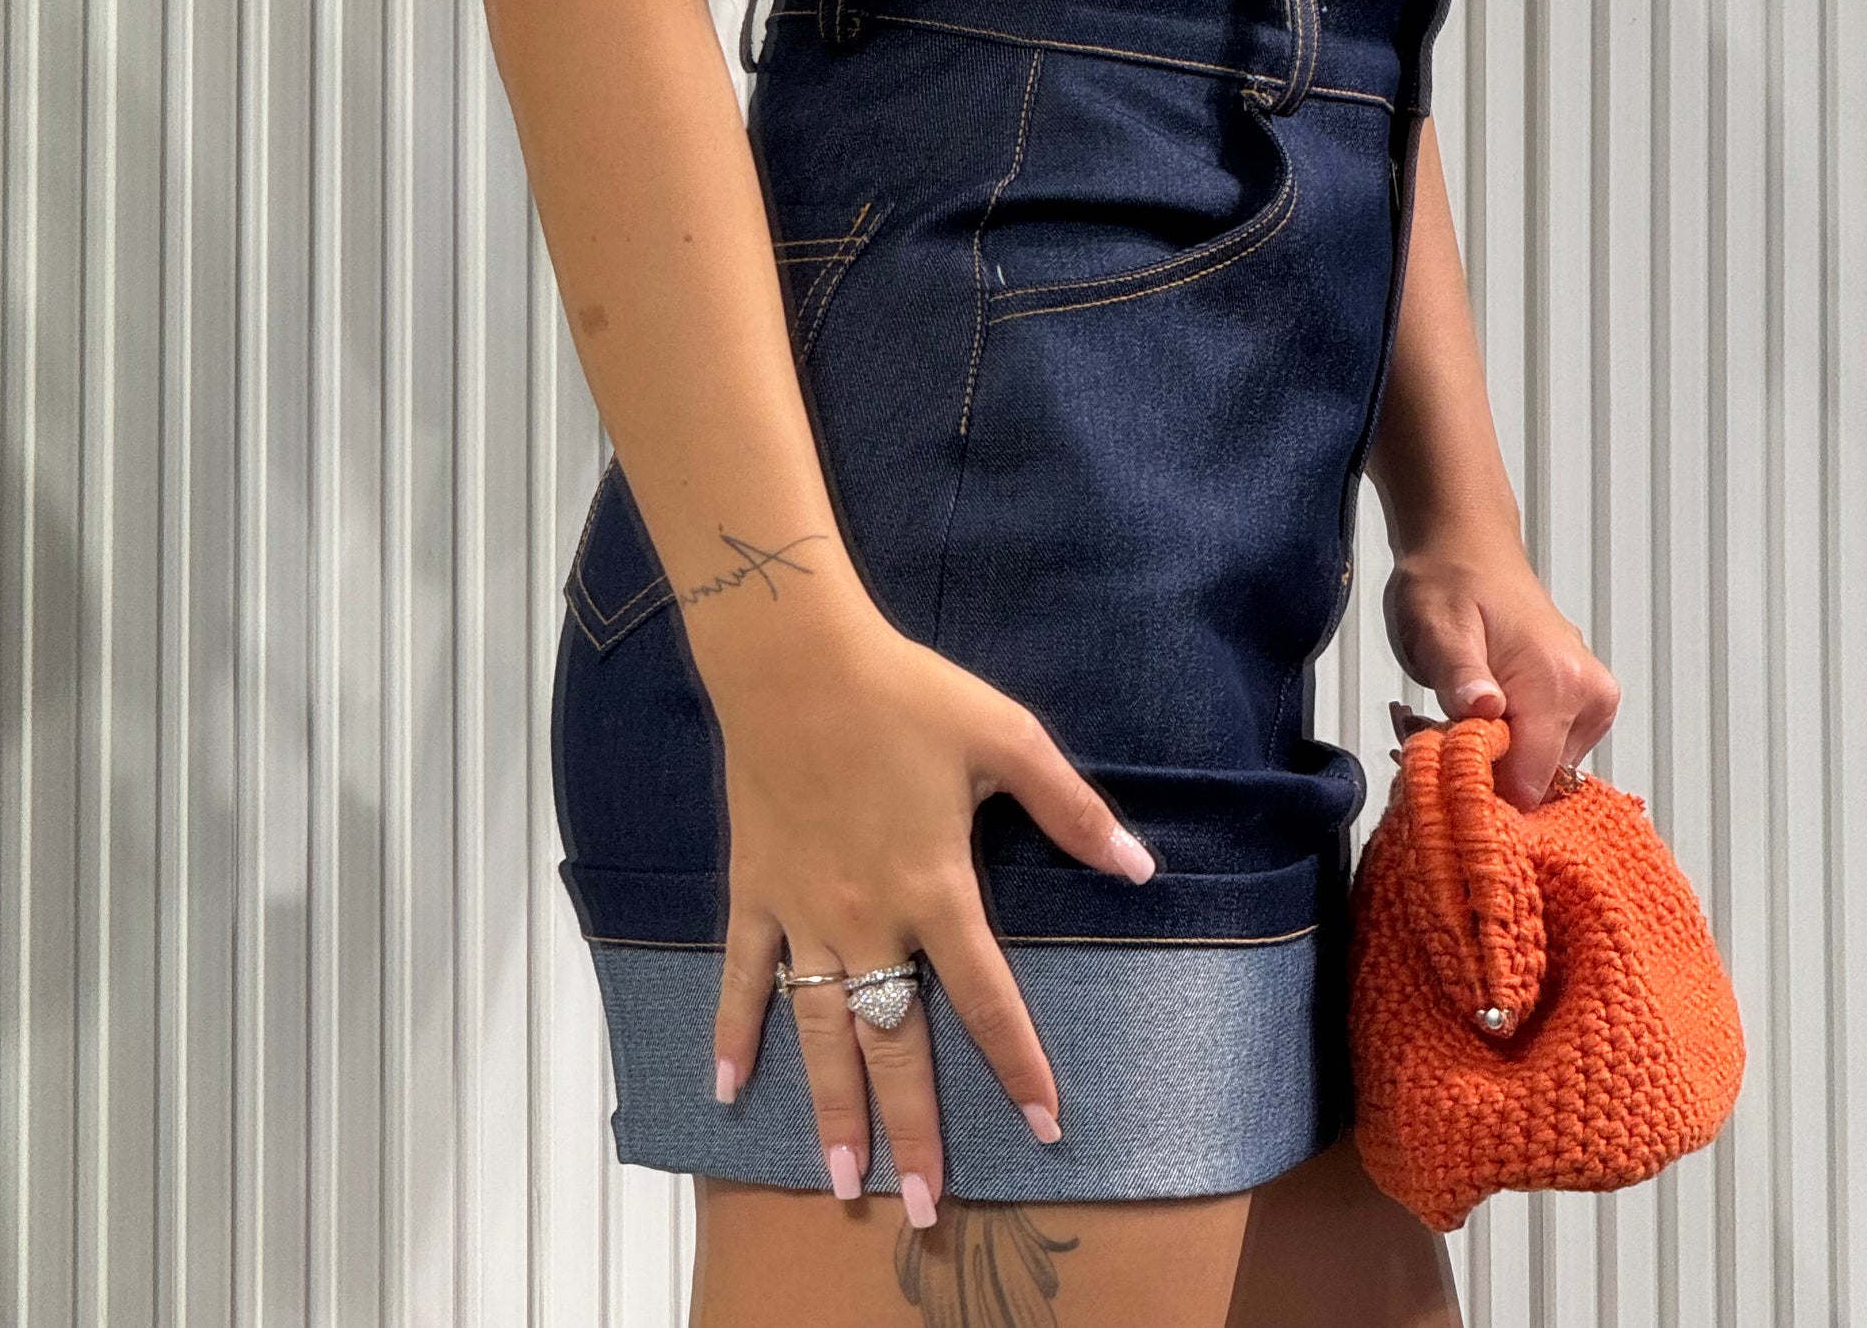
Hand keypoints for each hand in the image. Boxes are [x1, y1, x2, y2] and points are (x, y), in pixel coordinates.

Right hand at [707, 609, 1156, 1225]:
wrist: (794, 657)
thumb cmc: (906, 692)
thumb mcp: (1007, 738)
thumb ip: (1072, 810)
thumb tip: (1140, 867)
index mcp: (936, 887)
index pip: (988, 999)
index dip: (1018, 1066)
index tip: (1045, 1129)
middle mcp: (868, 919)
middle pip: (895, 1043)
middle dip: (914, 1130)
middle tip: (923, 1209)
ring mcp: (804, 911)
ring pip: (820, 1031)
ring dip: (832, 1110)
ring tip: (842, 1181)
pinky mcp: (755, 889)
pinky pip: (742, 975)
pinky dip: (732, 1032)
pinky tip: (726, 1090)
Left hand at [1381, 532, 1619, 811]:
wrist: (1467, 547)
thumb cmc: (1450, 582)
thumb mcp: (1437, 626)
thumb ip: (1459, 673)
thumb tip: (1483, 708)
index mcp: (1559, 682)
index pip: (1530, 783)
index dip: (1479, 786)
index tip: (1439, 763)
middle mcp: (1589, 697)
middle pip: (1533, 781)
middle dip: (1476, 771)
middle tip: (1426, 735)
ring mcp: (1591, 703)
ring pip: (1536, 771)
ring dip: (1485, 760)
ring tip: (1442, 720)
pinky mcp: (1584, 706)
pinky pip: (1543, 751)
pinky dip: (1501, 747)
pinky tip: (1466, 719)